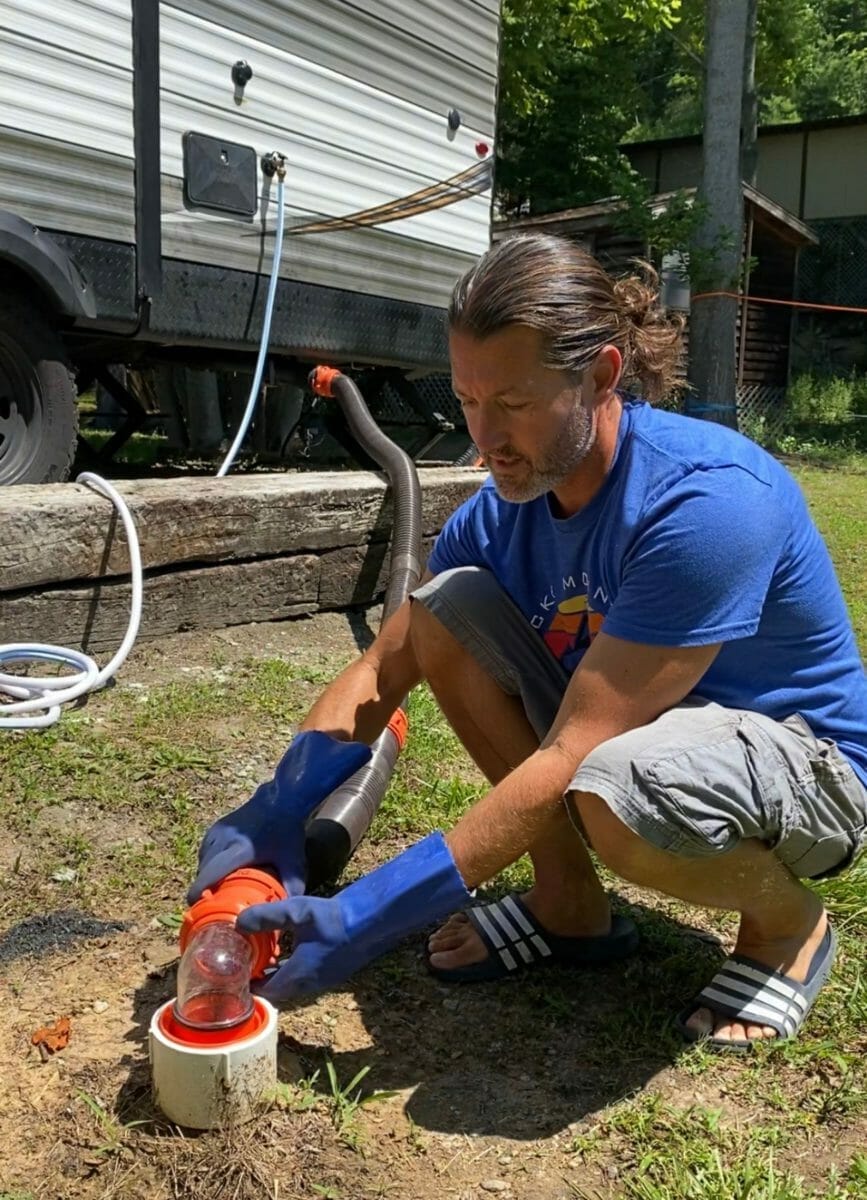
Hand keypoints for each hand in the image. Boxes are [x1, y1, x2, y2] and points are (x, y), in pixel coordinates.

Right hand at [188, 730, 370, 901]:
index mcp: (239, 850)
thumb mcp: (293, 861)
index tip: (194, 906)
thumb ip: (293, 887)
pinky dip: (207, 864)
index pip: (211, 873)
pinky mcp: (215, 828)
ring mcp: (217, 832)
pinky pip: (204, 851)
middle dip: (204, 888)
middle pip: (204, 870)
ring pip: (202, 861)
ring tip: (217, 890)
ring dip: (206, 876)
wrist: (280, 800)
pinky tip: (219, 872)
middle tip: (213, 905)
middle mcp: (223, 840)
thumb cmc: (286, 833)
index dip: (199, 890)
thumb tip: (287, 913)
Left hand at [236, 831, 470, 999]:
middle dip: (259, 982)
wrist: (373, 920)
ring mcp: (322, 980)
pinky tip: (286, 950)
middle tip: (241, 966)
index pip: (265, 994)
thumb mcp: (298, 913)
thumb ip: (267, 917)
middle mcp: (309, 984)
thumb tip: (238, 922)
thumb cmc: (335, 918)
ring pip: (291, 984)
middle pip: (277, 991)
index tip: (230, 977)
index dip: (246, 989)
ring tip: (258, 957)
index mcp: (298, 976)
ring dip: (275, 975)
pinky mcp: (332, 972)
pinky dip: (289, 969)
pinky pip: (303, 977)